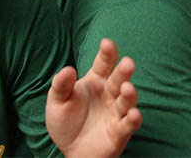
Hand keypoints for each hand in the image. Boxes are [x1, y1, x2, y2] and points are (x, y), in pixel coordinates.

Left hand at [46, 39, 140, 157]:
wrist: (70, 151)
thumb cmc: (66, 121)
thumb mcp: (57, 102)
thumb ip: (61, 85)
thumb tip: (68, 69)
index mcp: (96, 80)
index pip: (104, 63)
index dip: (107, 53)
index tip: (106, 43)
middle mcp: (109, 93)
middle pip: (119, 78)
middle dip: (124, 71)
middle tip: (127, 63)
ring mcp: (116, 111)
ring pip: (127, 100)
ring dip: (130, 94)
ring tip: (127, 88)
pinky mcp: (120, 131)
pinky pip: (130, 123)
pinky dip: (134, 119)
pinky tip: (133, 114)